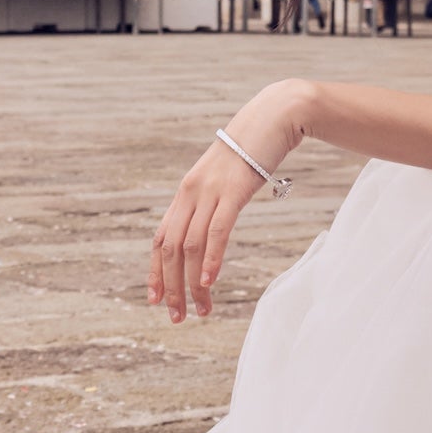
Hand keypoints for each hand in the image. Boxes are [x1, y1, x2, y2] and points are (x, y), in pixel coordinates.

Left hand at [149, 80, 312, 322]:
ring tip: (200, 309)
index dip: (156, 272)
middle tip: (176, 316)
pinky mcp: (233, 191)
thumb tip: (214, 226)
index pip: (160, 239)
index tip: (156, 300)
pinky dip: (210, 259)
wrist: (275, 115)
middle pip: (170, 249)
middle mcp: (191, 193)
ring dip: (192, 283)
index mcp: (186, 192)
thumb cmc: (255, 148)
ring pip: (190, 246)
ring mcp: (210, 191)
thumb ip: (216, 201)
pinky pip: (217, 231)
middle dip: (171, 287)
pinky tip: (210, 282)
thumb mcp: (228, 177)